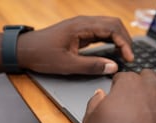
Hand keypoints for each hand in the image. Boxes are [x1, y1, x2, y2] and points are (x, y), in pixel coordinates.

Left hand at [17, 16, 133, 74]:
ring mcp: (82, 25)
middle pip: (113, 23)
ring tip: (124, 54)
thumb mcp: (68, 65)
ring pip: (108, 26)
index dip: (124, 43)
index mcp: (81, 26)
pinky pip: (100, 32)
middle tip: (129, 56)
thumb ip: (91, 66)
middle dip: (125, 38)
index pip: (112, 28)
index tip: (129, 58)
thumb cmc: (43, 55)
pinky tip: (113, 50)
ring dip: (119, 38)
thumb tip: (113, 67)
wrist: (25, 49)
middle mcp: (84, 22)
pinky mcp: (80, 31)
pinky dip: (110, 40)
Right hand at [77, 70, 155, 122]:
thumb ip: (96, 101)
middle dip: (143, 80)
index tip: (117, 88)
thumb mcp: (91, 117)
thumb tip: (99, 95)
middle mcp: (151, 91)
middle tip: (139, 87)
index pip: (125, 76)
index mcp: (128, 85)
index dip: (119, 82)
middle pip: (149, 77)